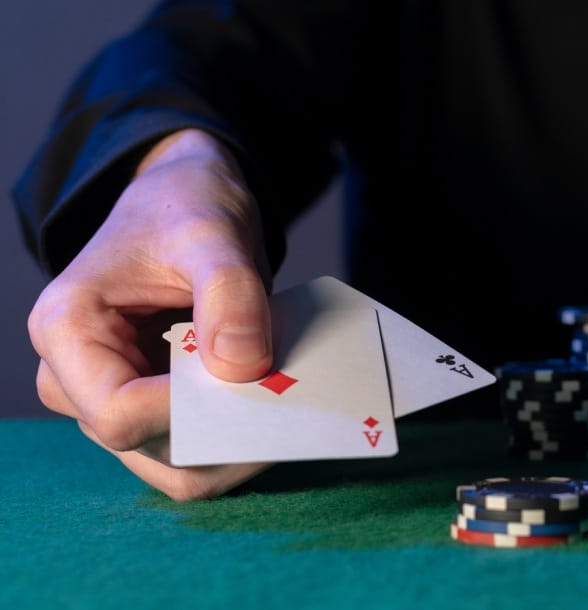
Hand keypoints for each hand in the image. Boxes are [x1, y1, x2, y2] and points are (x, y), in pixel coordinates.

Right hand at [28, 129, 274, 499]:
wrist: (185, 203)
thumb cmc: (183, 208)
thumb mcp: (211, 232)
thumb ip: (229, 292)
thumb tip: (243, 367)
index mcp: (68, 331)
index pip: (117, 415)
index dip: (190, 413)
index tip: (252, 379)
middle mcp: (77, 379)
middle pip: (152, 451)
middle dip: (226, 436)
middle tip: (291, 397)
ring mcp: (116, 401)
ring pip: (181, 466)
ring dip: (240, 443)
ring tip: (288, 395)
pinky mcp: (155, 411)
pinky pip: (201, 451)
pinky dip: (243, 436)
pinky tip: (277, 399)